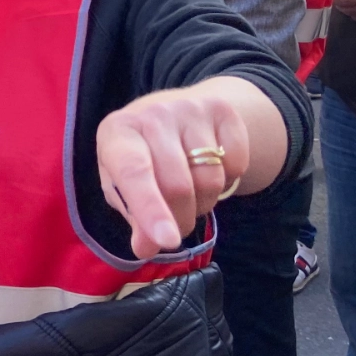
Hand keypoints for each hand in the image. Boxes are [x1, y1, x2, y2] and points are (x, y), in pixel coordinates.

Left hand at [96, 87, 249, 259]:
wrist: (174, 114)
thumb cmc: (140, 158)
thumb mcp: (124, 185)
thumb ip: (134, 216)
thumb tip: (147, 247)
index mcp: (118, 132)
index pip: (134, 173)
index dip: (150, 209)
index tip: (167, 241)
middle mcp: (153, 114)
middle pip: (178, 185)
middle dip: (180, 221)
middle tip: (174, 227)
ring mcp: (190, 108)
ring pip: (211, 180)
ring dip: (204, 204)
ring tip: (190, 194)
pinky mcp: (222, 110)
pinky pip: (237, 165)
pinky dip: (229, 181)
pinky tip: (211, 168)